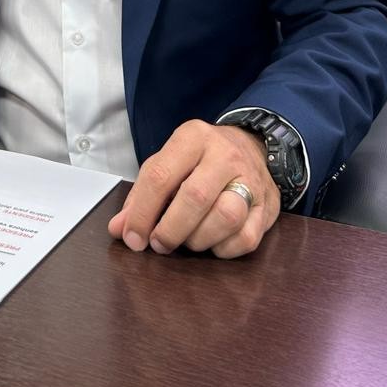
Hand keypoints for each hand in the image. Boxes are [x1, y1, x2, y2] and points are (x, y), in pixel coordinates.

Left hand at [108, 120, 280, 258]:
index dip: (142, 212)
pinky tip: (212, 243)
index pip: (161, 175)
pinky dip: (224, 249)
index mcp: (193, 138)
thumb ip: (141, 195)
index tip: (132, 238)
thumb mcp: (168, 163)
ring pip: (226, 217)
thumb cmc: (200, 160)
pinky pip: (246, 238)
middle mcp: (224, 154)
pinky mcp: (267, 206)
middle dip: (170, 230)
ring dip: (199, 239)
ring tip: (187, 240)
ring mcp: (251, 179)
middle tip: (159, 244)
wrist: (252, 147)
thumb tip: (119, 229)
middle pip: (195, 197)